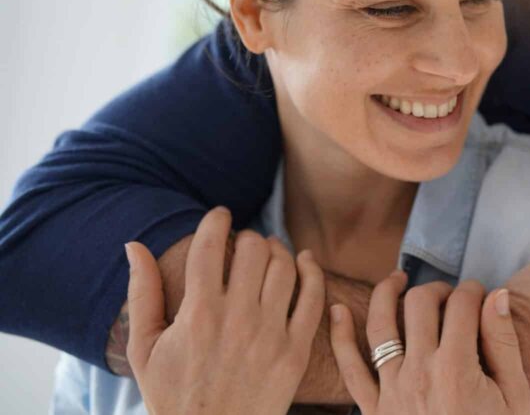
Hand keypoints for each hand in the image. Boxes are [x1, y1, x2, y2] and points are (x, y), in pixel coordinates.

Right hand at [125, 207, 324, 414]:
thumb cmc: (172, 395)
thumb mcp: (145, 348)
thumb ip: (142, 293)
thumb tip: (134, 245)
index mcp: (198, 315)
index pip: (210, 247)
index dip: (216, 221)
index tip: (219, 214)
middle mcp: (237, 320)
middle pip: (253, 250)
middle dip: (247, 237)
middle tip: (242, 242)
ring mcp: (270, 335)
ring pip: (284, 267)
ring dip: (277, 249)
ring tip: (267, 250)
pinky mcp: (296, 351)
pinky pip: (314, 297)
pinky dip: (311, 271)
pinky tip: (304, 261)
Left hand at [329, 272, 529, 414]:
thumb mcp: (515, 398)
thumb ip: (504, 344)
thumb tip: (497, 294)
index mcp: (457, 369)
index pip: (462, 304)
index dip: (474, 290)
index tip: (480, 296)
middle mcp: (419, 373)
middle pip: (420, 304)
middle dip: (439, 289)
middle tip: (451, 298)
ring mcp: (391, 391)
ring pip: (380, 325)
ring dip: (387, 293)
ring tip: (399, 280)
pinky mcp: (373, 410)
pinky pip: (349, 369)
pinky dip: (339, 336)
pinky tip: (338, 310)